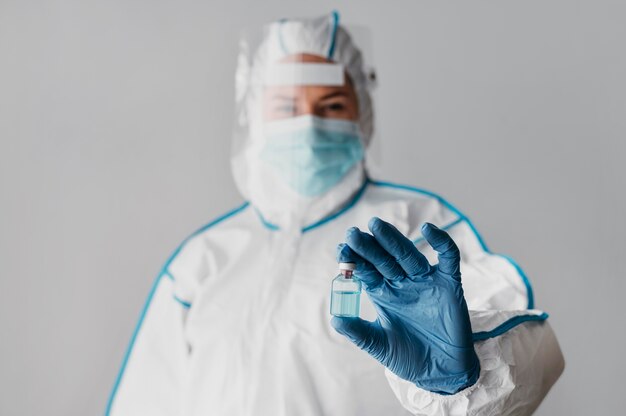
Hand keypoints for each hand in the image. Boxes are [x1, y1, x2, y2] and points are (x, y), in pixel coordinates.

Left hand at [332, 217, 479, 393]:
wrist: (441, 372)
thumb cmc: (408, 357)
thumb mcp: (379, 345)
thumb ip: (358, 332)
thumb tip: (334, 319)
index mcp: (383, 294)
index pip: (366, 270)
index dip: (353, 260)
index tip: (340, 250)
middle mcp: (402, 283)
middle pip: (383, 259)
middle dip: (368, 246)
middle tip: (352, 233)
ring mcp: (425, 281)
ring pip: (408, 255)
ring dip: (393, 240)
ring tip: (376, 225)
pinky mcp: (449, 284)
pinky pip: (447, 258)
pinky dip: (441, 242)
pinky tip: (428, 229)